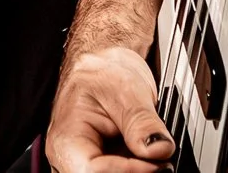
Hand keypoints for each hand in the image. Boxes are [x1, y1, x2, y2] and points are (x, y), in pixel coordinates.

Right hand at [47, 47, 174, 172]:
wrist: (105, 65)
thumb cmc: (103, 72)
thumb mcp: (126, 89)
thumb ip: (142, 123)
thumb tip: (159, 149)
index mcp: (67, 141)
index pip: (93, 171)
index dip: (129, 170)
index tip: (157, 162)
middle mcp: (72, 160)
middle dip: (136, 171)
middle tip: (161, 160)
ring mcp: (88, 164)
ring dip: (140, 168)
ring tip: (154, 152)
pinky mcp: (106, 166)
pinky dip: (141, 167)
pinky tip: (149, 157)